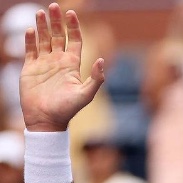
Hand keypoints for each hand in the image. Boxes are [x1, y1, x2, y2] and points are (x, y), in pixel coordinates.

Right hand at [20, 3, 104, 131]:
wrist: (46, 121)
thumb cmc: (67, 110)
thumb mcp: (85, 95)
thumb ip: (96, 79)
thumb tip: (101, 60)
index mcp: (72, 65)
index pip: (74, 40)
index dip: (73, 27)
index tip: (70, 13)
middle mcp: (58, 62)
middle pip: (58, 36)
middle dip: (56, 21)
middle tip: (53, 6)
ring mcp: (44, 64)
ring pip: (43, 39)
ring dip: (42, 26)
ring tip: (40, 13)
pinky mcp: (30, 68)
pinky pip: (30, 49)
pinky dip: (30, 39)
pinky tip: (31, 30)